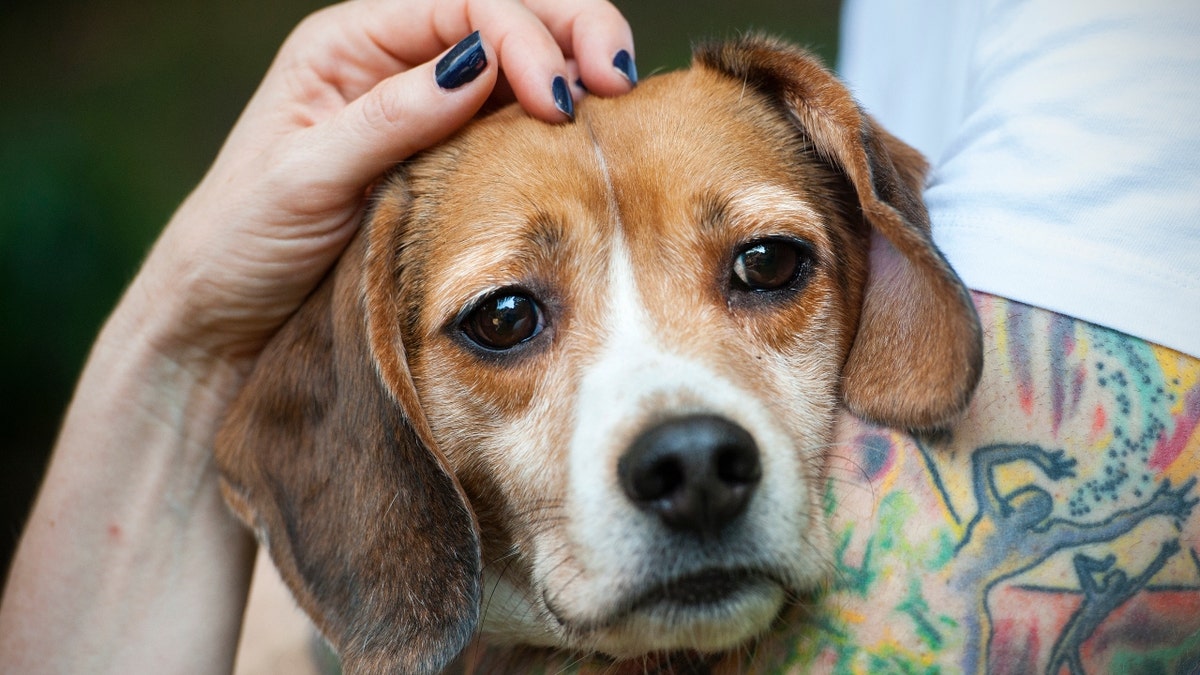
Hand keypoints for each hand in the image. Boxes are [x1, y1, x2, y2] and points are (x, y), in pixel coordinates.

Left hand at [132, 0, 634, 372]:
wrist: (225, 313)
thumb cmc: (241, 240)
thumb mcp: (304, 175)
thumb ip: (389, 117)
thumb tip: (478, 63)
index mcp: (350, 43)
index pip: (462, 5)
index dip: (523, 34)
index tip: (559, 96)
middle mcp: (395, 61)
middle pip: (502, 15)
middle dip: (569, 31)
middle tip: (618, 75)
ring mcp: (426, 108)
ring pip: (519, 64)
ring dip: (573, 71)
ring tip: (617, 104)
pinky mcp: (447, 157)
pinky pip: (513, 123)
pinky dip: (555, 123)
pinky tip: (585, 138)